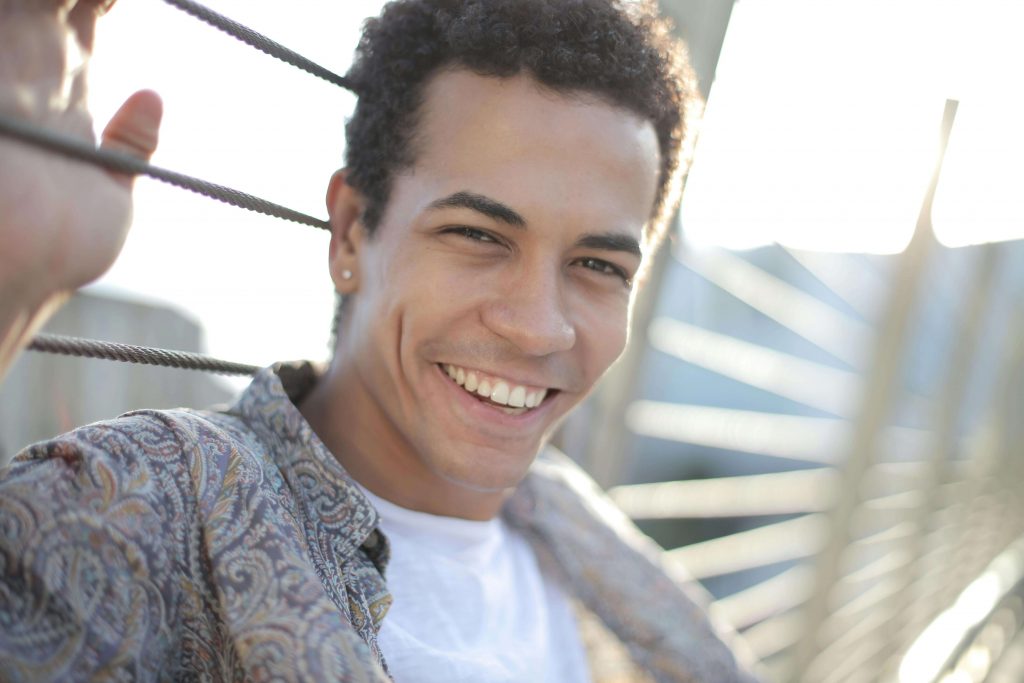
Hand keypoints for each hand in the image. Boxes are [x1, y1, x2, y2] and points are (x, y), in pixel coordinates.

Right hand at [0, 0, 161, 378]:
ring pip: (31, 0)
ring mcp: (6, 65)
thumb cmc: (58, 249)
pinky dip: (34, 1)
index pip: (90, 10)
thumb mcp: (105, 194)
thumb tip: (151, 94)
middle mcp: (32, 67)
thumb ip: (129, 145)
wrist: (8, 272)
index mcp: (63, 89)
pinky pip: (8, 9)